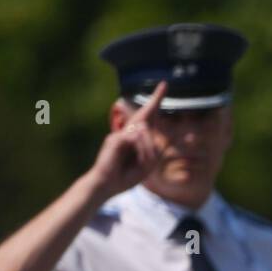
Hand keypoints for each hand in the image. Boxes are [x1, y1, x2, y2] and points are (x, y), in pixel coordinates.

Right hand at [86, 81, 166, 198]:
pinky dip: (141, 151)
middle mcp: (128, 133)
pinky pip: (135, 138)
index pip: (147, 118)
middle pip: (145, 114)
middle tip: (164, 85)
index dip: (155, 102)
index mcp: (136, 139)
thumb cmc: (125, 177)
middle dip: (155, 99)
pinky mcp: (114, 139)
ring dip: (148, 150)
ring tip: (143, 164)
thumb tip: (143, 129)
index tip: (163, 86)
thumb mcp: (146, 165)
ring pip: (144, 131)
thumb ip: (151, 149)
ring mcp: (120, 135)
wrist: (107, 185)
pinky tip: (138, 161)